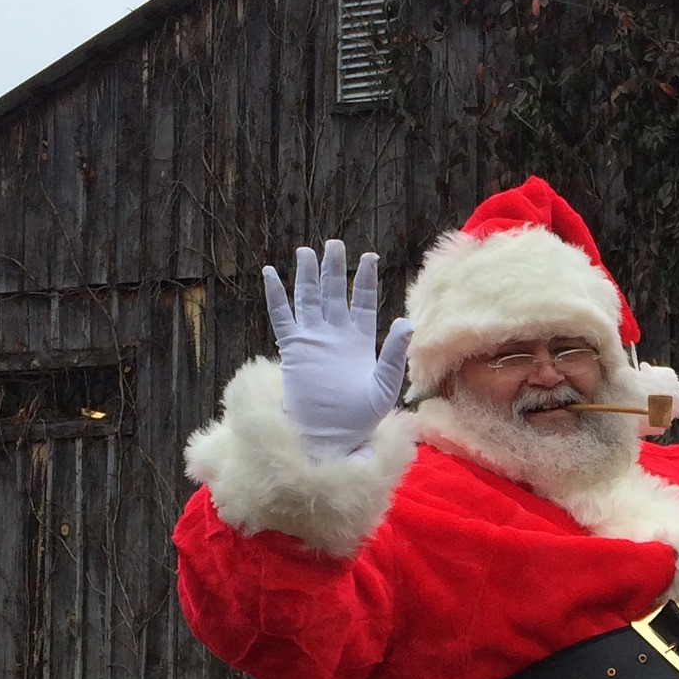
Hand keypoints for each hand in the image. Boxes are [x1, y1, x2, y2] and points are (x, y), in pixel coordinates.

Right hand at [262, 241, 412, 459]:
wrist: (331, 434)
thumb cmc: (361, 416)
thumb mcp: (384, 386)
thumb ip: (394, 354)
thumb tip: (407, 322)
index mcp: (361, 340)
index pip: (363, 302)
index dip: (365, 280)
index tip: (369, 257)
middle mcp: (336, 334)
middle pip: (334, 293)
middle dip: (335, 269)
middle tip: (335, 244)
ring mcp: (313, 339)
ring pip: (308, 299)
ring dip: (307, 276)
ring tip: (306, 252)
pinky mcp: (293, 348)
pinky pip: (282, 316)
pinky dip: (276, 295)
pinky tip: (271, 274)